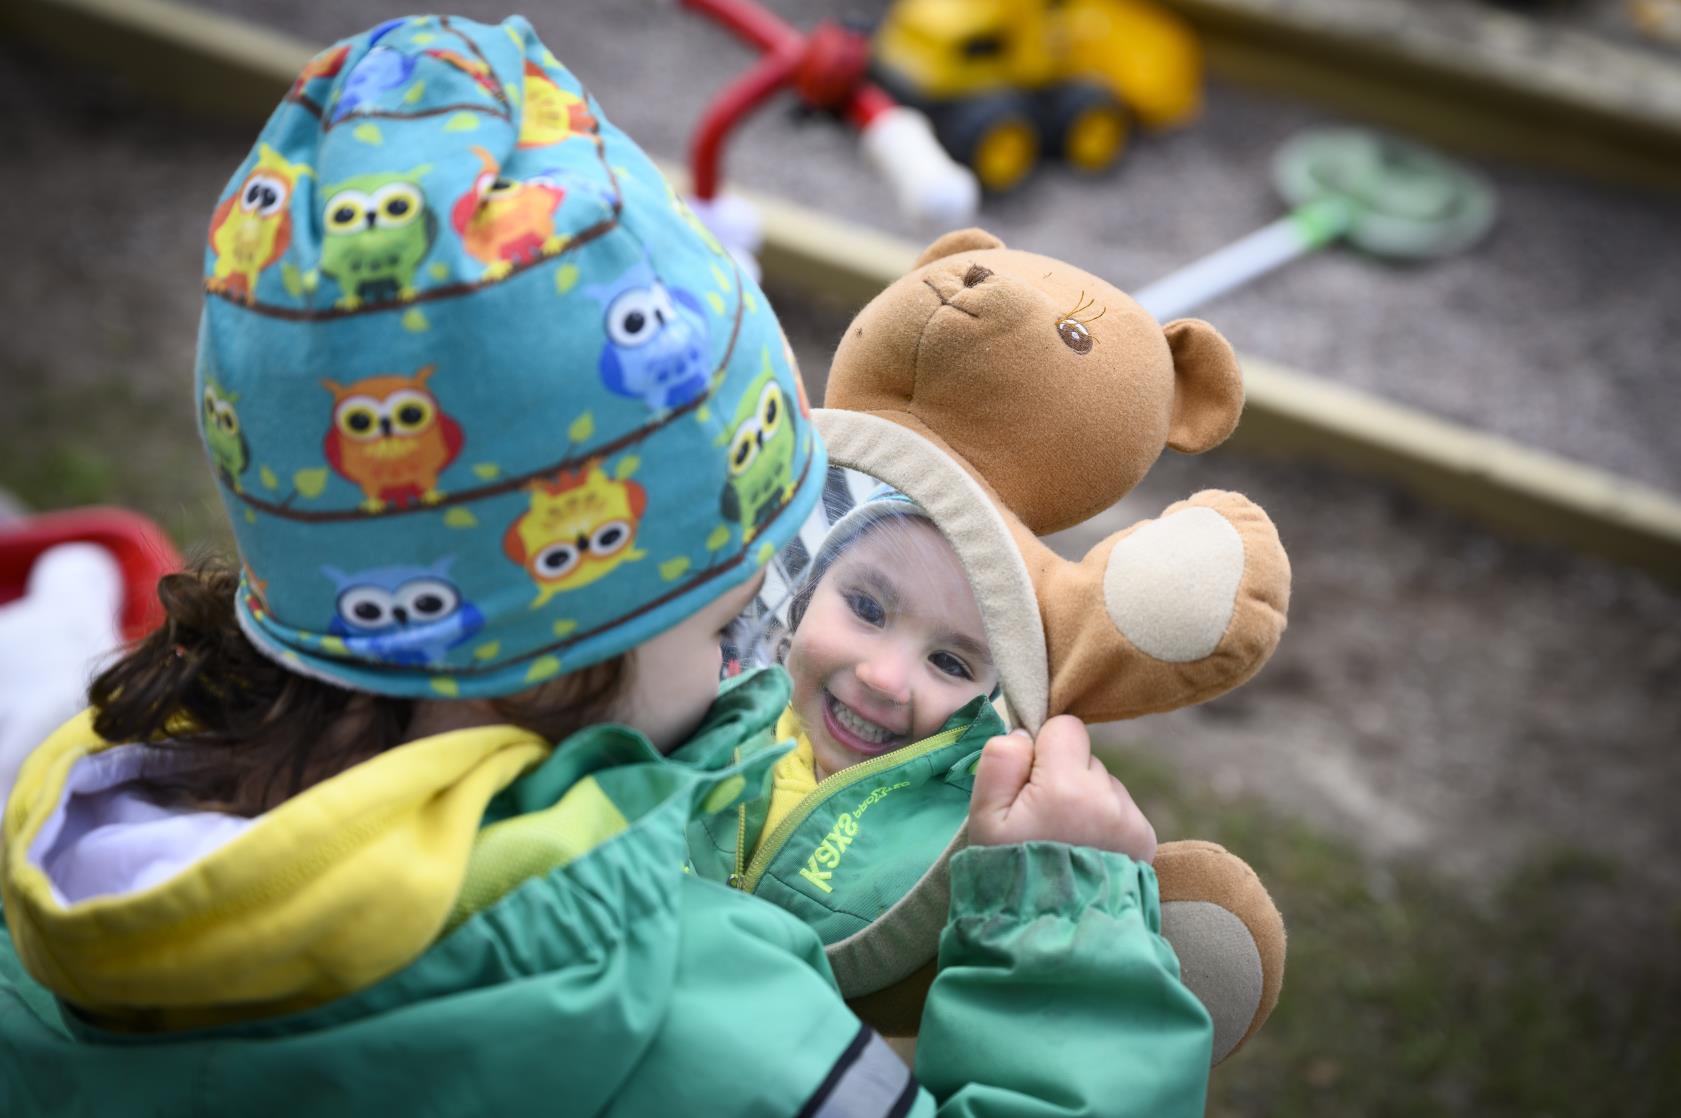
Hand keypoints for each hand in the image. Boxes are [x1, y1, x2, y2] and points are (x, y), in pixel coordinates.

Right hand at [968, 715, 1157, 862]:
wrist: (1052, 933)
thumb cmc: (1009, 872)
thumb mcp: (985, 819)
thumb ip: (1000, 763)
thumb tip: (1025, 734)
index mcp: (1066, 786)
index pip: (1066, 728)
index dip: (1043, 749)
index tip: (1030, 781)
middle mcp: (1107, 797)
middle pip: (1085, 757)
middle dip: (1064, 776)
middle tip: (1044, 819)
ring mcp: (1130, 819)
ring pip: (1103, 784)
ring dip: (1086, 800)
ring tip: (1064, 841)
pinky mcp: (1144, 838)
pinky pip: (1120, 808)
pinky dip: (1104, 822)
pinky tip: (1085, 850)